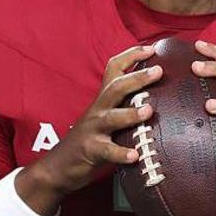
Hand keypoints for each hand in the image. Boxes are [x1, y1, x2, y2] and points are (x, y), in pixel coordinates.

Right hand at [16, 45, 162, 214]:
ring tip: (148, 111)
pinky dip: (120, 153)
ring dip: (130, 113)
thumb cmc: (90, 139)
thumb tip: (157, 95)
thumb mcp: (105, 116)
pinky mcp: (91, 151)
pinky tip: (134, 155)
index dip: (131, 56)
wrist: (58, 166)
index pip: (114, 69)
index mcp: (103, 99)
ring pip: (112, 117)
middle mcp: (98, 110)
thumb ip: (124, 104)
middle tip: (158, 71)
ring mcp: (94, 130)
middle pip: (115, 88)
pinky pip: (107, 151)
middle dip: (137, 78)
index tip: (151, 48)